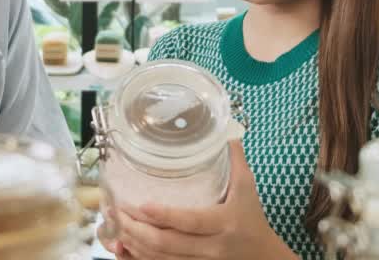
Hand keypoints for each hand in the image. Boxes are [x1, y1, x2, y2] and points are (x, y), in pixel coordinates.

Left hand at [111, 140, 296, 259]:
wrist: (262, 257)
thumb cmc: (252, 219)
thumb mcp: (248, 189)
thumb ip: (236, 161)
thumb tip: (227, 132)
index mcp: (223, 223)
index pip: (190, 221)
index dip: (165, 215)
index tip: (142, 204)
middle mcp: (210, 247)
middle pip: (168, 243)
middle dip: (138, 230)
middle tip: (117, 212)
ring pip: (161, 258)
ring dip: (134, 243)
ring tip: (116, 225)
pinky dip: (140, 257)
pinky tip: (125, 244)